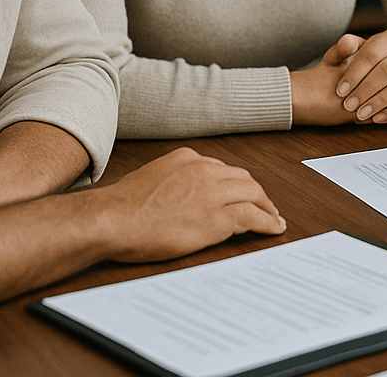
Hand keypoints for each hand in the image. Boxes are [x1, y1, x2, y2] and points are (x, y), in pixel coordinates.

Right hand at [95, 146, 284, 262]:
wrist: (113, 219)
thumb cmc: (121, 206)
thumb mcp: (149, 178)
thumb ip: (170, 180)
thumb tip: (175, 194)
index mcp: (187, 159)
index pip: (221, 169)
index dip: (234, 184)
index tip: (239, 193)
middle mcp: (204, 170)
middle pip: (243, 178)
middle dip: (256, 193)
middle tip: (264, 206)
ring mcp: (213, 193)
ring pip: (253, 194)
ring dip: (267, 207)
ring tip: (273, 218)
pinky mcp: (217, 218)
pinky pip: (252, 217)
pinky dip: (267, 222)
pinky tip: (273, 228)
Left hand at [291, 30, 386, 124]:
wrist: (385, 75)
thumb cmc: (365, 65)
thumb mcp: (352, 53)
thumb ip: (346, 46)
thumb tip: (346, 46)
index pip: (372, 53)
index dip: (355, 73)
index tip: (341, 90)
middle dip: (366, 89)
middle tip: (349, 105)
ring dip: (380, 102)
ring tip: (361, 114)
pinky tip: (378, 118)